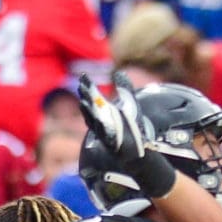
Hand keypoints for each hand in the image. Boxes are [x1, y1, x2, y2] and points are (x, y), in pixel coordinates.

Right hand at [76, 71, 176, 199]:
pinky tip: (97, 118)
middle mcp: (101, 123)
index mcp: (103, 113)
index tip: (84, 77)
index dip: (87, 89)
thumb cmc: (132, 127)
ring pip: (93, 121)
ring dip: (88, 112)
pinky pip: (103, 134)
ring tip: (83, 101)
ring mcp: (104, 133)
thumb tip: (119, 73)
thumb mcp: (130, 104)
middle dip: (86, 97)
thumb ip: (124, 89)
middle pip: (90, 109)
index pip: (92, 99)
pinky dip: (100, 127)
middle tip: (82, 85)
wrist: (139, 149)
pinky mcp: (110, 143)